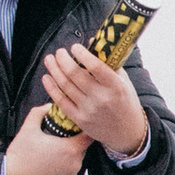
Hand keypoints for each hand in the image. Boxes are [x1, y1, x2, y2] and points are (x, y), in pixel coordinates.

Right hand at [1, 102, 88, 174]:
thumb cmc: (20, 157)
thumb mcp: (29, 128)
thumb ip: (40, 112)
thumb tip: (48, 107)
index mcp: (70, 149)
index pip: (88, 135)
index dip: (82, 129)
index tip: (74, 126)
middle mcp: (75, 164)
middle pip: (82, 148)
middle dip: (73, 141)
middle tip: (59, 137)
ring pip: (75, 161)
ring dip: (67, 155)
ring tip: (51, 152)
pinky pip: (69, 173)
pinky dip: (63, 168)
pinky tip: (49, 164)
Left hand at [38, 42, 150, 157]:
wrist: (127, 132)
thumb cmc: (125, 102)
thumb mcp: (124, 81)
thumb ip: (109, 62)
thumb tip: (91, 42)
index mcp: (116, 86)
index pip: (96, 66)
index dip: (82, 54)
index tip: (75, 47)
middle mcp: (102, 98)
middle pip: (75, 74)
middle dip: (63, 59)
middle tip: (59, 52)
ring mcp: (89, 110)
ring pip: (65, 85)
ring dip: (54, 70)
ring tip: (50, 60)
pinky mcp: (80, 119)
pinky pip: (61, 101)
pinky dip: (51, 87)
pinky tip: (47, 77)